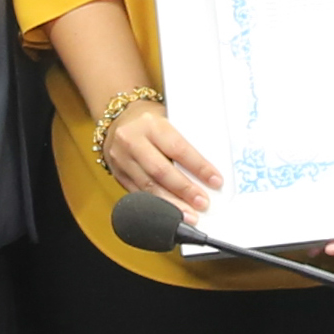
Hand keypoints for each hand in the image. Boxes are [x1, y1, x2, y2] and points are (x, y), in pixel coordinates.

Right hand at [94, 98, 226, 212]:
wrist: (117, 118)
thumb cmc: (151, 120)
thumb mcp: (168, 119)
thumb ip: (185, 140)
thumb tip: (209, 170)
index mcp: (151, 123)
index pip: (178, 148)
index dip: (198, 167)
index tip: (215, 181)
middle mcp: (132, 140)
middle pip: (161, 171)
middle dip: (184, 190)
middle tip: (203, 203)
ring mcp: (122, 159)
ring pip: (148, 186)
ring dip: (171, 204)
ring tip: (189, 215)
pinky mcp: (118, 174)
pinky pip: (138, 193)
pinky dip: (156, 204)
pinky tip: (170, 212)